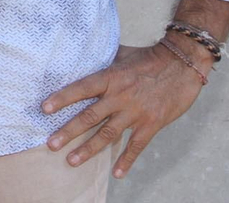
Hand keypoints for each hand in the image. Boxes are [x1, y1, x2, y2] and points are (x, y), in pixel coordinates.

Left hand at [42, 42, 207, 178]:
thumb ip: (103, 61)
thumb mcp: (122, 54)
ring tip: (72, 161)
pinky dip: (126, 160)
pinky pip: (136, 145)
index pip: (81, 89)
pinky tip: (117, 173)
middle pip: (89, 116)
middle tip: (51, 145)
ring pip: (107, 134)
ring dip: (89, 149)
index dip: (62, 99)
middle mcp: (119, 96)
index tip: (45, 109)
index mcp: (110, 77)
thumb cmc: (150, 57)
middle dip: (68, 132)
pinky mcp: (152, 123)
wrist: (183, 64)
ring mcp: (135, 112)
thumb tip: (84, 57)